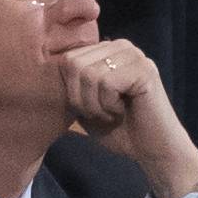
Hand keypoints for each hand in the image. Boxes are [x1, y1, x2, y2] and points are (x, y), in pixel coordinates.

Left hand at [55, 37, 197, 197]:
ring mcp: (134, 55)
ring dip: (95, 104)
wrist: (152, 150)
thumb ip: (71, 88)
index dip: (71, 92)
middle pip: (74, 64)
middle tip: (101, 113)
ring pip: (89, 74)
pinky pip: (107, 82)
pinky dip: (109, 104)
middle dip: (81, 98)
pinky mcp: (144, 69)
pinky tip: (123, 111)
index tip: (91, 110)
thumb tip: (45, 74)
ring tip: (113, 113)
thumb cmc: (120, 130)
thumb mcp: (86, 107)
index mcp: (106, 51)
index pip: (68, 60)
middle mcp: (120, 46)